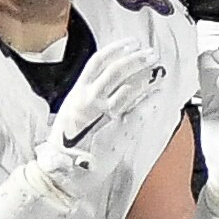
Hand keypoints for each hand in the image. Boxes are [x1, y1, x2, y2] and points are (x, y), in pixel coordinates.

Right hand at [0, 42, 169, 218]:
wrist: (60, 173)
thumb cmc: (62, 149)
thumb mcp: (69, 116)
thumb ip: (84, 101)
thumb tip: (101, 90)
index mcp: (76, 94)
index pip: (97, 63)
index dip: (116, 50)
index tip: (130, 44)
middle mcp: (89, 101)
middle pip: (117, 71)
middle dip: (136, 59)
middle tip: (150, 54)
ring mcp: (104, 116)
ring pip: (129, 88)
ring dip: (146, 76)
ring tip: (157, 69)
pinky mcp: (117, 132)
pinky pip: (137, 111)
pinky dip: (149, 100)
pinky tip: (157, 94)